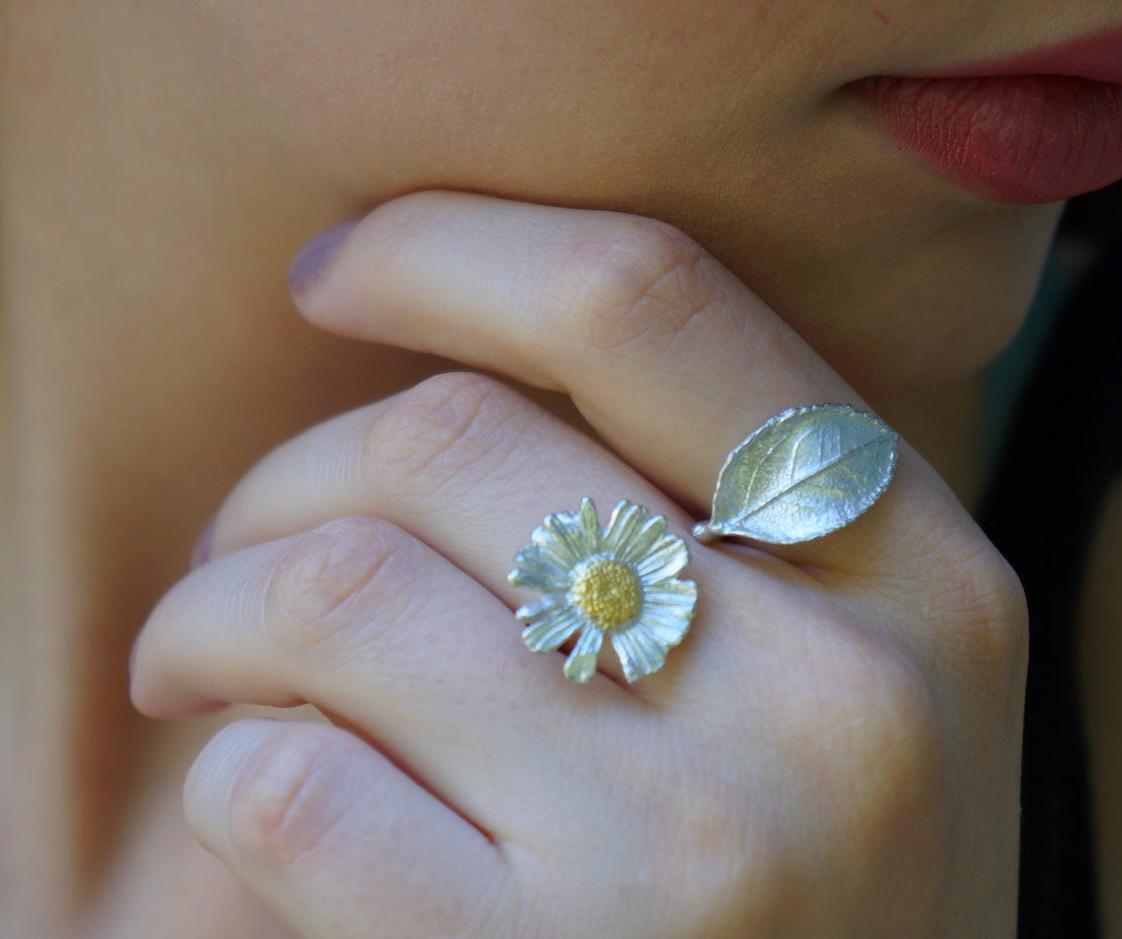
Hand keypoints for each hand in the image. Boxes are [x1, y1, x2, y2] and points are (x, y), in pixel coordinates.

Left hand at [129, 191, 1026, 936]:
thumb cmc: (817, 907)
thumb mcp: (858, 692)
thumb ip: (729, 525)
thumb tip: (459, 359)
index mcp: (925, 581)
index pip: (648, 305)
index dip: (450, 248)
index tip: (333, 270)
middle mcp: (839, 695)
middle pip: (451, 439)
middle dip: (289, 474)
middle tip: (242, 552)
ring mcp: (697, 843)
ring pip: (337, 587)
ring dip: (214, 610)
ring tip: (196, 663)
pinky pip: (285, 784)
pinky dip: (228, 766)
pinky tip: (257, 788)